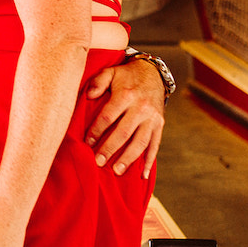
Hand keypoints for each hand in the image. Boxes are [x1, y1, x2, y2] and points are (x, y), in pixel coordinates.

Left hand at [84, 58, 164, 177]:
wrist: (153, 72)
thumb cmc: (126, 75)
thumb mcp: (110, 71)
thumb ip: (98, 81)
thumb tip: (89, 95)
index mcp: (126, 95)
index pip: (108, 116)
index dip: (97, 130)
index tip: (87, 142)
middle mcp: (141, 108)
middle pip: (124, 132)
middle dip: (110, 149)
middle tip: (98, 162)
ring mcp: (153, 118)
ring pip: (141, 142)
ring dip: (129, 158)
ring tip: (117, 171)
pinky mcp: (160, 124)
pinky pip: (155, 144)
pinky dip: (150, 160)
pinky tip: (143, 174)